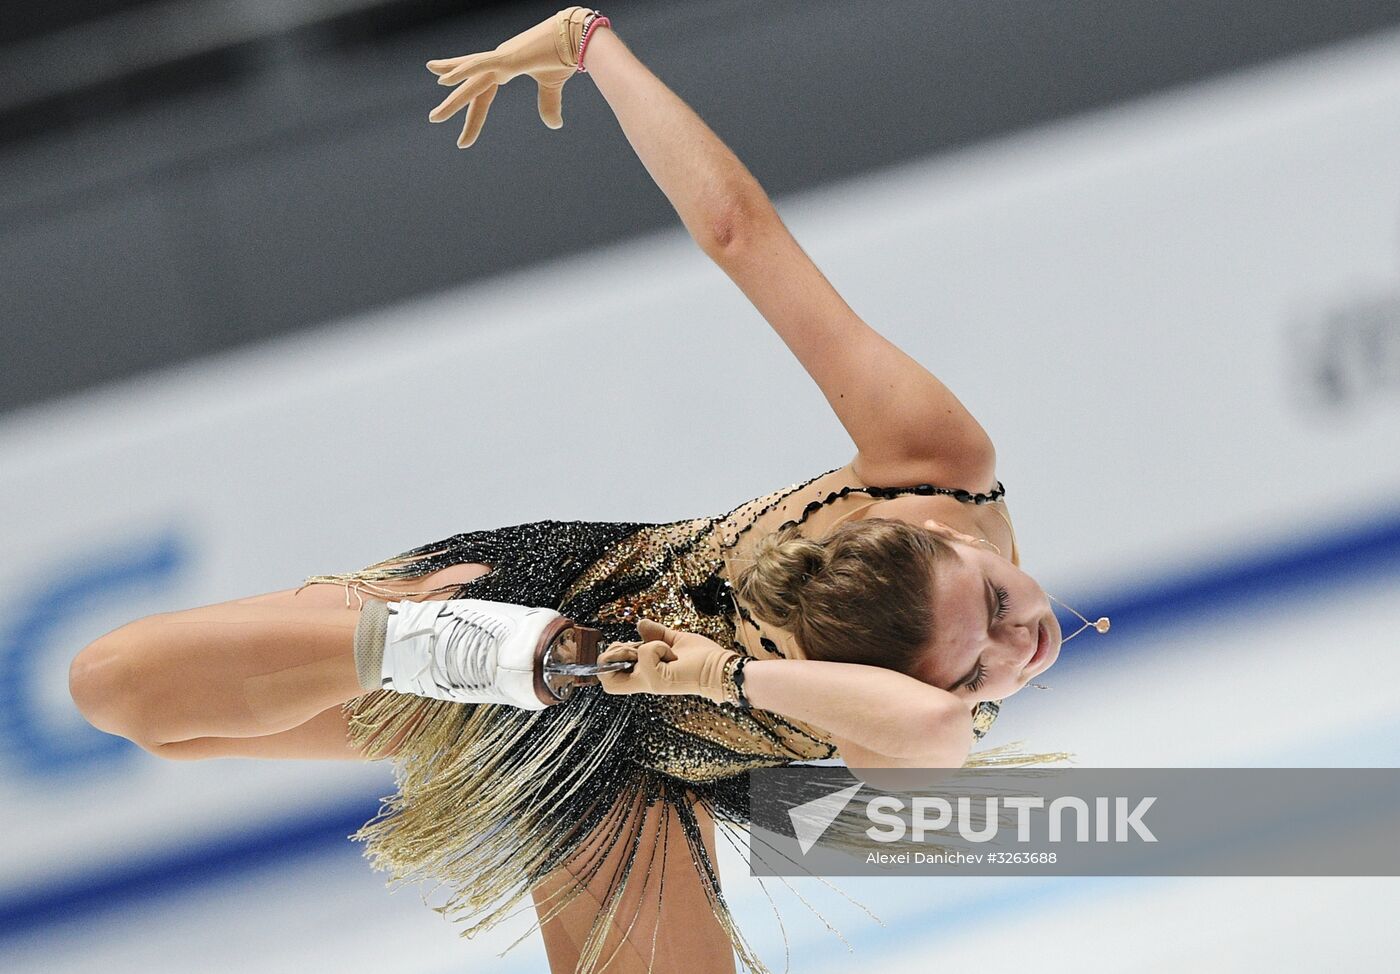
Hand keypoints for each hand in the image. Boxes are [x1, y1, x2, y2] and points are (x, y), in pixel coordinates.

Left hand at [425, 6, 594, 147]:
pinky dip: (461, 71)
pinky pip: (479, 65)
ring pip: (470, 80)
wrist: (579, 36)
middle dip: (453, 104)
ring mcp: (502, 58)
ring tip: (435, 116)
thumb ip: (548, 104)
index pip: (483, 96)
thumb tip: (553, 125)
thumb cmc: (565, 55)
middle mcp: (499, 62)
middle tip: (434, 118)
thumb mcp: (552, 85)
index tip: (464, 141)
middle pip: (471, 88)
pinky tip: (443, 80)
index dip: (475, 118)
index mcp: (506, 68)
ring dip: (453, 98)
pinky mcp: (508, 56)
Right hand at [597, 619, 738, 703]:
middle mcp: (643, 681)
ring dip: (629, 648)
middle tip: (636, 647)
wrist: (719, 669)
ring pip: (614, 664)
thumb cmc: (702, 659)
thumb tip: (639, 624)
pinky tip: (671, 652)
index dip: (611, 657)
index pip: (610, 677)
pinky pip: (644, 653)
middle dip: (613, 652)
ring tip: (653, 648)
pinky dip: (656, 646)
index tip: (630, 646)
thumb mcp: (673, 641)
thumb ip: (655, 634)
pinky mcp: (657, 678)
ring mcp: (649, 681)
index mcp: (645, 675)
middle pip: (604, 677)